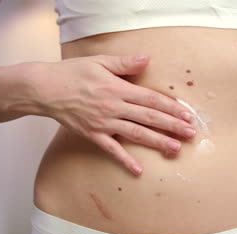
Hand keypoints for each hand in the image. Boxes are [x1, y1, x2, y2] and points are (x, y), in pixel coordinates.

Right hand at [24, 54, 196, 175]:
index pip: (151, 99)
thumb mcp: (99, 61)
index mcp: (118, 88)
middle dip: (172, 126)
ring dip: (158, 142)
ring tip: (176, 149)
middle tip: (191, 134)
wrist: (45, 89)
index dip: (171, 107)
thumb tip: (147, 59)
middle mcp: (115, 107)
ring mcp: (104, 123)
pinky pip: (112, 150)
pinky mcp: (93, 135)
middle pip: (149, 118)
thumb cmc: (72, 73)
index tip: (187, 114)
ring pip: (136, 134)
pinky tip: (139, 170)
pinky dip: (125, 160)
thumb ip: (125, 63)